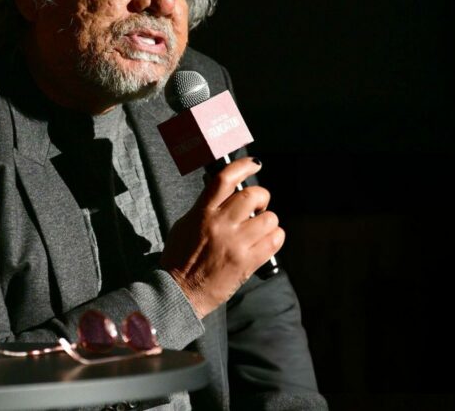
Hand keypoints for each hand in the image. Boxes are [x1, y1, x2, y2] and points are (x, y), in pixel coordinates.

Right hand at [159, 157, 284, 318]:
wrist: (180, 292)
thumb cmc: (179, 259)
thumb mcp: (184, 224)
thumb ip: (204, 208)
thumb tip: (224, 196)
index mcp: (202, 213)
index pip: (225, 180)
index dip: (243, 166)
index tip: (253, 163)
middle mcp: (220, 225)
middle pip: (252, 195)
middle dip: (261, 197)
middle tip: (258, 205)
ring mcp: (235, 244)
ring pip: (269, 218)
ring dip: (268, 220)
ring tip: (260, 227)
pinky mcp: (247, 262)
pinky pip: (274, 241)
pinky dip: (275, 237)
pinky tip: (267, 240)